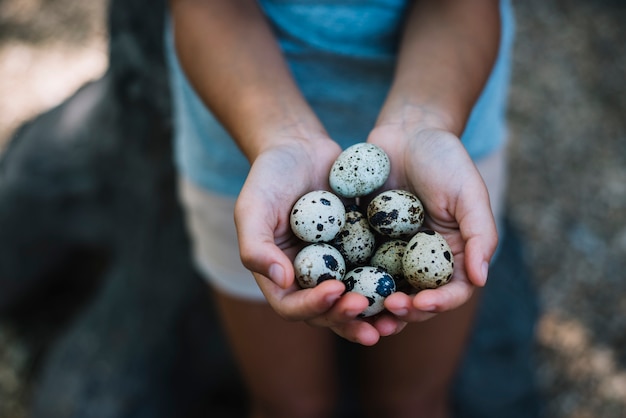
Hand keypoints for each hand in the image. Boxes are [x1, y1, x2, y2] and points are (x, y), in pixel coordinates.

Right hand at [234, 136, 405, 344]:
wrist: (300, 148)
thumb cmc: (269, 176)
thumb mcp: (253, 208)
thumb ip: (256, 247)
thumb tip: (283, 282)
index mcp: (279, 276)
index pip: (293, 306)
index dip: (314, 306)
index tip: (336, 290)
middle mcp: (309, 278)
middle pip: (328, 313)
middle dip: (348, 318)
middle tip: (369, 311)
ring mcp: (337, 266)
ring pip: (355, 300)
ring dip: (373, 313)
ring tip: (394, 316)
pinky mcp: (360, 251)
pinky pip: (375, 272)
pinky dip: (390, 282)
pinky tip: (410, 284)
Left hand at [367, 124, 498, 321]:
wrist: (406, 132)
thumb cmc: (445, 159)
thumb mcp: (469, 193)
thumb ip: (480, 234)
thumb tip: (480, 279)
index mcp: (453, 254)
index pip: (452, 291)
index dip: (439, 304)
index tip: (421, 302)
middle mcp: (423, 260)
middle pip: (417, 298)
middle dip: (405, 311)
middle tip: (389, 310)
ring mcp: (393, 253)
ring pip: (385, 289)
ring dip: (376, 304)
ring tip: (363, 310)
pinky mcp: (366, 241)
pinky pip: (359, 265)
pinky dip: (352, 278)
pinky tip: (340, 285)